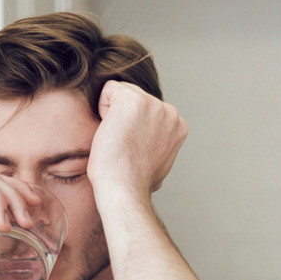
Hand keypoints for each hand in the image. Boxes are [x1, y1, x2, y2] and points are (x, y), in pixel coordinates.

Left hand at [87, 80, 187, 200]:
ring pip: (122, 93)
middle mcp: (169, 111)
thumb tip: (151, 145)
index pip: (148, 110)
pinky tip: (110, 131)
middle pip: (135, 97)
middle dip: (124, 117)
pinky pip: (108, 90)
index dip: (134, 127)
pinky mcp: (132, 101)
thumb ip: (159, 142)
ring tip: (118, 139)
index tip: (134, 148)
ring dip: (114, 114)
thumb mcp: (159, 160)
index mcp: (178, 125)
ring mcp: (152, 104)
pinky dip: (102, 108)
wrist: (124, 189)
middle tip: (124, 145)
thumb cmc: (134, 181)